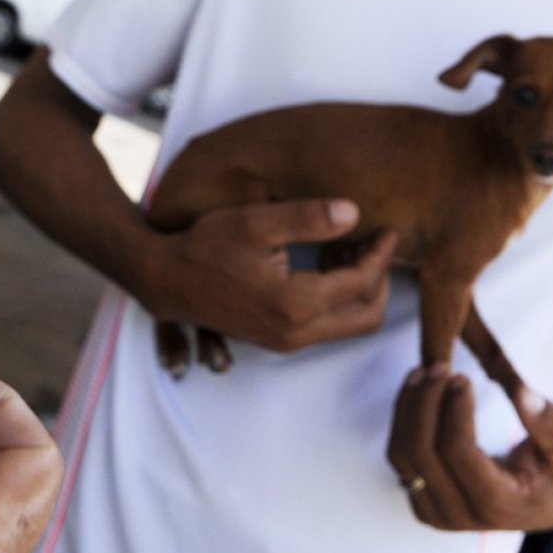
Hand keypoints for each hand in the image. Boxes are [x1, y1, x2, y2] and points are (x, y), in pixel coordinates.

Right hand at [141, 199, 395, 351]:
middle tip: (374, 243)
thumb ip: (307, 217)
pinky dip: (337, 298)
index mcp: (296, 303)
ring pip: (349, 323)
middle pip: (368, 316)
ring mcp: (287, 340)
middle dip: (379, 279)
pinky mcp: (279, 339)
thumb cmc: (206, 247)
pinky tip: (323, 261)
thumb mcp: (255, 222)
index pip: (361, 283)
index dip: (381, 253)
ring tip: (346, 246)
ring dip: (358, 289)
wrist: (166, 281)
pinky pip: (326, 324)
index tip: (386, 227)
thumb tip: (354, 212)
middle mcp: (296, 332)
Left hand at [386, 365, 552, 531]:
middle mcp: (460, 516)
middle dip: (425, 402)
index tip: (461, 377)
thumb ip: (550, 424)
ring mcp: (436, 513)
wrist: (544, 499)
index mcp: (497, 505)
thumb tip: (522, 393)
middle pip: (421, 452)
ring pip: (402, 454)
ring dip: (408, 407)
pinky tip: (417, 389)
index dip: (454, 410)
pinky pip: (399, 458)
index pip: (458, 452)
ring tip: (425, 371)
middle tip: (439, 366)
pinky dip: (403, 419)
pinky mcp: (421, 501)